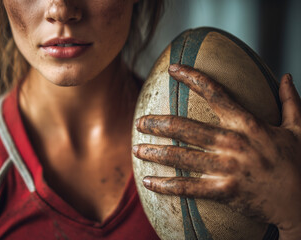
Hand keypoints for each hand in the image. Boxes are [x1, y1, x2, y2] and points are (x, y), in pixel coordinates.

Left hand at [133, 64, 300, 239]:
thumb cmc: (297, 163)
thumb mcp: (299, 129)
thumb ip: (290, 101)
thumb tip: (287, 75)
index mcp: (248, 124)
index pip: (216, 93)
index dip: (192, 78)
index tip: (172, 69)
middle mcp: (233, 143)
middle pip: (185, 127)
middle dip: (158, 123)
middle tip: (140, 122)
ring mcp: (227, 168)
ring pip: (181, 157)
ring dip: (155, 152)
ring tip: (136, 149)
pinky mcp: (223, 191)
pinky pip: (188, 188)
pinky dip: (166, 186)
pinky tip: (148, 182)